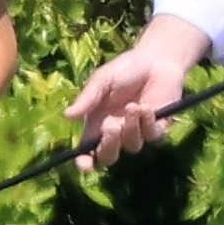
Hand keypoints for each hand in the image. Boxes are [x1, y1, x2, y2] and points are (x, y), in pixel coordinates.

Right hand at [65, 19, 205, 169]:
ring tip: (133, 106)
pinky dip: (147, 123)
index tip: (84, 164)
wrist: (156, 60)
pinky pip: (151, 136)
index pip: (87, 151)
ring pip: (132, 146)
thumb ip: (87, 98)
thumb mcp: (103, 80)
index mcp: (96, 124)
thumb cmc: (125, 69)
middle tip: (112, 126)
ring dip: (131, 128)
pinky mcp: (156, 128)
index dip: (84, 162)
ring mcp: (137, 132)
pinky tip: (147, 107)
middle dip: (108, 146)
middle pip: (108, 156)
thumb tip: (67, 115)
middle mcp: (115, 132)